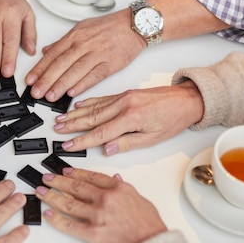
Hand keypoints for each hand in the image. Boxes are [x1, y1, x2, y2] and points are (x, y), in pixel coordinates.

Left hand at [24, 10, 144, 101]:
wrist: (135, 24)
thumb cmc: (109, 27)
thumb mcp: (82, 28)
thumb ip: (63, 42)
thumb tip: (46, 51)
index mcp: (74, 36)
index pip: (52, 54)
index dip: (39, 68)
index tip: (30, 80)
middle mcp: (83, 44)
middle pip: (61, 63)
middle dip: (46, 79)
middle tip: (36, 92)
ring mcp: (97, 54)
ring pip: (75, 70)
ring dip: (61, 85)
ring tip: (50, 96)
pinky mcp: (111, 63)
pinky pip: (94, 75)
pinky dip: (83, 84)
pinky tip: (72, 93)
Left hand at [35, 168, 165, 242]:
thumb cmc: (150, 227)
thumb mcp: (140, 199)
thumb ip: (125, 188)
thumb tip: (115, 179)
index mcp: (118, 189)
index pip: (91, 176)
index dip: (75, 172)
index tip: (65, 170)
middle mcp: (106, 199)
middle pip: (76, 186)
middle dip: (58, 181)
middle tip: (47, 177)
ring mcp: (98, 216)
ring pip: (68, 203)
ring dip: (51, 196)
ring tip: (41, 192)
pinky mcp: (93, 233)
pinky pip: (69, 225)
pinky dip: (56, 219)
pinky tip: (48, 214)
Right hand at [53, 81, 203, 154]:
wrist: (187, 99)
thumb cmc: (173, 119)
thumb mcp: (153, 138)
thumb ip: (128, 143)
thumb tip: (108, 148)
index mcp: (131, 117)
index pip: (100, 132)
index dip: (82, 140)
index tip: (68, 145)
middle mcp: (124, 104)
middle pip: (91, 117)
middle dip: (72, 125)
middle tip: (56, 130)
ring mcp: (123, 97)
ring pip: (93, 107)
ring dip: (76, 114)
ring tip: (61, 119)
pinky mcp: (124, 94)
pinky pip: (101, 99)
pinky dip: (88, 102)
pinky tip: (78, 105)